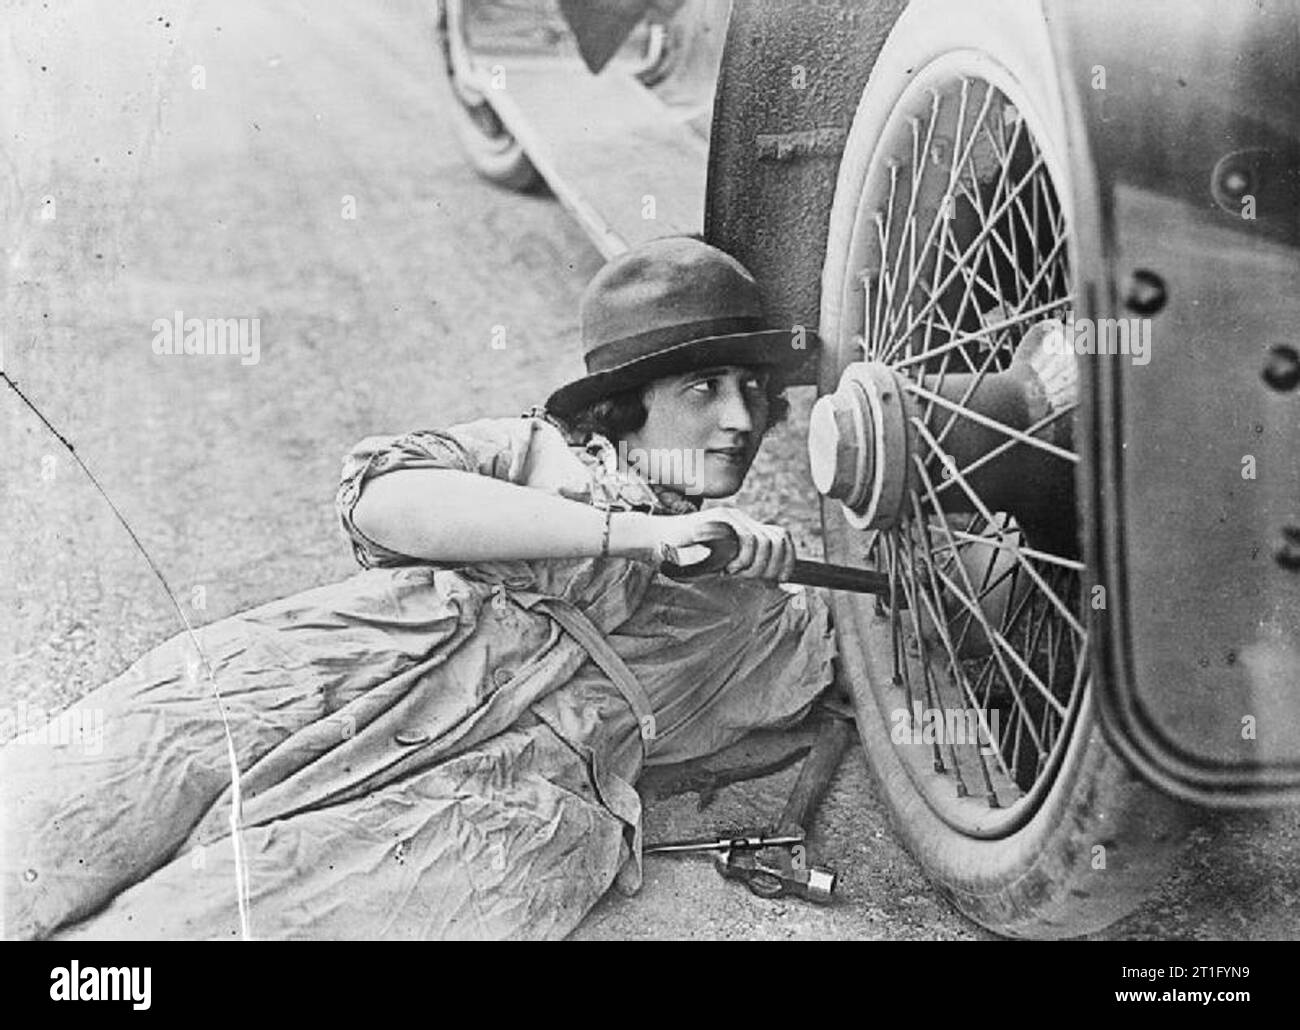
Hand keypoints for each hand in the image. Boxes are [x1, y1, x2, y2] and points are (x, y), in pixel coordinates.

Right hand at [656, 507, 795, 581]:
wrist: (656, 542)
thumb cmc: (684, 559)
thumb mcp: (721, 566)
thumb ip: (743, 569)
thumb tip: (775, 584)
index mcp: (744, 528)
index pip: (781, 537)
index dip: (788, 560)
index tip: (780, 579)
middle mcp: (741, 519)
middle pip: (778, 540)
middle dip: (772, 566)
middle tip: (750, 579)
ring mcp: (731, 517)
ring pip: (763, 542)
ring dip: (754, 565)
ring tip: (735, 573)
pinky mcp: (720, 519)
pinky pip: (746, 540)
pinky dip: (742, 559)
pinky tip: (728, 568)